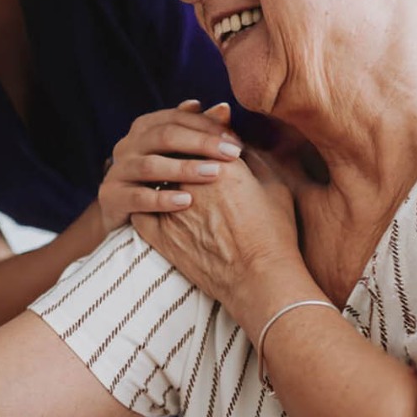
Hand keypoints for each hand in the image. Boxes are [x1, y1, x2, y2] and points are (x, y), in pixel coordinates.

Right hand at [97, 100, 245, 231]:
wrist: (125, 214)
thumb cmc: (162, 180)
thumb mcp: (180, 155)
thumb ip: (200, 132)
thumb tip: (224, 108)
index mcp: (144, 128)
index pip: (177, 117)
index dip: (208, 126)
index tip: (236, 141)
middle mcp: (127, 144)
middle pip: (165, 136)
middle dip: (202, 144)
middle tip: (232, 154)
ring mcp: (117, 170)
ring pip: (151, 165)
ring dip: (184, 169)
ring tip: (214, 174)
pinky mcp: (111, 196)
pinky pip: (138, 197)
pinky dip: (163, 198)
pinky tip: (187, 202)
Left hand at [131, 145, 300, 313]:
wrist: (260, 280)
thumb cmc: (275, 235)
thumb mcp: (276, 186)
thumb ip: (255, 158)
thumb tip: (241, 145)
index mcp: (221, 163)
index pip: (199, 136)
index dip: (201, 137)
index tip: (205, 144)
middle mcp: (191, 180)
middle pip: (172, 153)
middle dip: (178, 153)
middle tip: (182, 158)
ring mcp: (171, 207)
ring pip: (154, 179)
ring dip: (160, 177)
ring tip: (169, 183)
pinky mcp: (159, 233)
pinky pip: (141, 210)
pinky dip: (146, 204)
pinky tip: (153, 206)